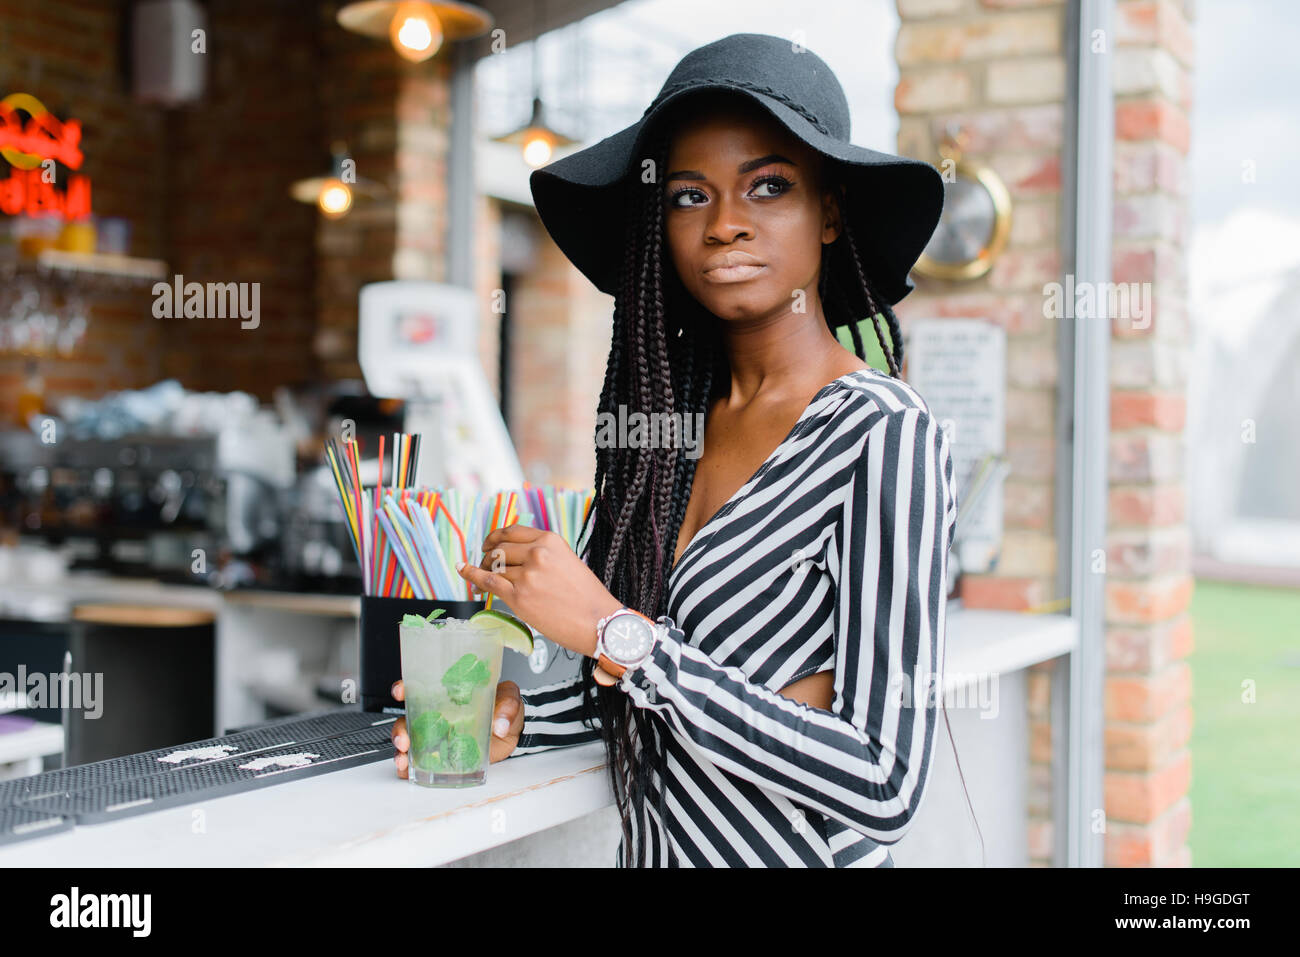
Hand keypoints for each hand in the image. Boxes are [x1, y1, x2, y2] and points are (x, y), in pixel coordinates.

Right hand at [389, 678, 523, 777]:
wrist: (512, 733)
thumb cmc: (505, 709)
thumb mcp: (510, 699)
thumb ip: (507, 706)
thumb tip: (500, 724)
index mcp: (448, 694)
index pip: (420, 686)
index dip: (405, 688)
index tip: (400, 692)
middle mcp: (437, 714)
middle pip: (408, 718)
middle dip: (400, 728)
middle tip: (404, 738)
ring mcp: (437, 735)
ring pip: (409, 740)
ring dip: (402, 750)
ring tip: (405, 758)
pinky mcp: (441, 755)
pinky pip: (419, 761)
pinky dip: (409, 767)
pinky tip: (407, 770)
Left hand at [456, 524, 622, 657]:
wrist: (599, 622)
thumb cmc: (587, 597)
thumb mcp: (567, 562)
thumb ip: (543, 555)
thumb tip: (516, 557)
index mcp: (550, 541)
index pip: (513, 532)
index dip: (495, 536)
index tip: (488, 543)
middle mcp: (537, 554)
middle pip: (499, 549)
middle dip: (488, 557)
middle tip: (484, 565)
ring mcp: (527, 575)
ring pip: (494, 567)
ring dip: (483, 572)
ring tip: (480, 580)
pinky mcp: (519, 597)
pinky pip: (487, 582)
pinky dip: (471, 574)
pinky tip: (463, 569)